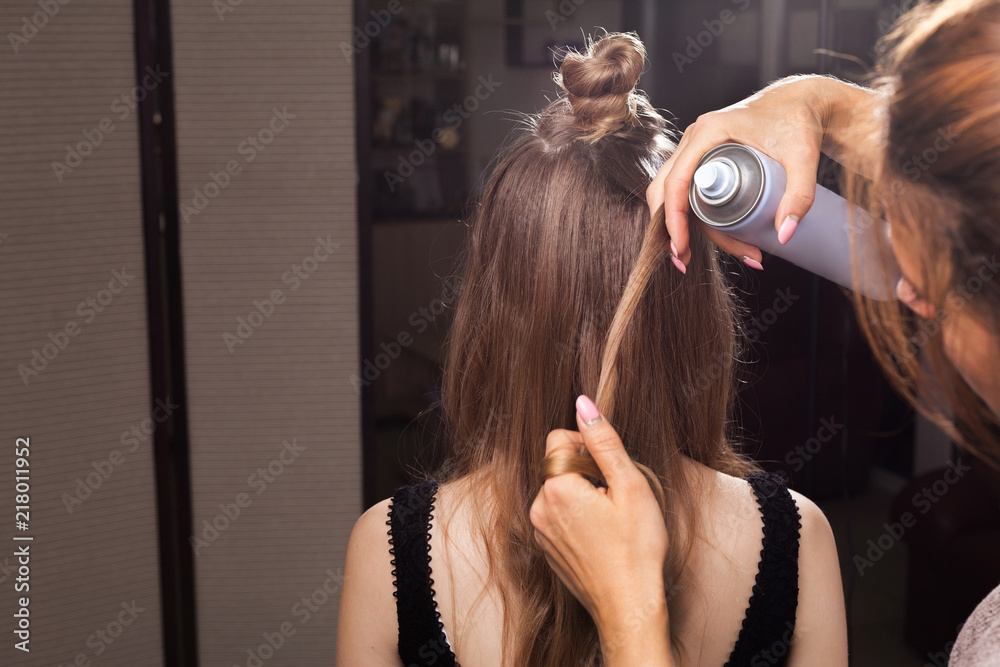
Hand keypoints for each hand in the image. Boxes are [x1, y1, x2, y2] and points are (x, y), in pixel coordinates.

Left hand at [530, 395, 670, 662]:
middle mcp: (538, 507)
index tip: (610, 472)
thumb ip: (603, 441)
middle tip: (615, 499)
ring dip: (582, 495)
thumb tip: (583, 403)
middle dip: (586, 472)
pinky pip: (557, 516)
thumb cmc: (636, 548)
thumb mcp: (629, 486)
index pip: (559, 439)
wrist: (629, 605)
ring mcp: (540, 531)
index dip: (588, 447)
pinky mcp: (546, 549)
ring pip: (559, 491)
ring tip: (610, 520)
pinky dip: (576, 518)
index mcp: (556, 487)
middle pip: (559, 465)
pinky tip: (601, 537)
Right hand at [648, 74, 855, 266]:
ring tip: (704, 257)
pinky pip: (687, 189)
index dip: (674, 218)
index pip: (676, 181)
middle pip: (666, 190)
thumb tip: (784, 236)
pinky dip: (692, 215)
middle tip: (683, 260)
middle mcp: (695, 138)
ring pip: (675, 193)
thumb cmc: (799, 121)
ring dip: (683, 226)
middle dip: (669, 228)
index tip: (681, 247)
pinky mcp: (704, 157)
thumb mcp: (803, 156)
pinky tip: (713, 237)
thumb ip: (799, 194)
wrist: (802, 102)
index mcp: (708, 132)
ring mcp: (697, 147)